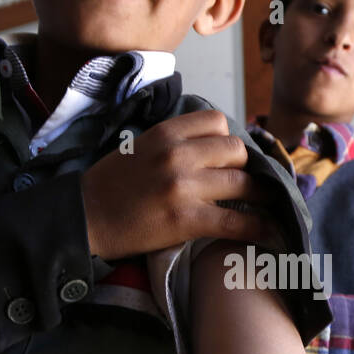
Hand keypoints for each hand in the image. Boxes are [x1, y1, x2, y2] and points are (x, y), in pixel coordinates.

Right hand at [81, 110, 280, 259]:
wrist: (85, 218)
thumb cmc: (111, 185)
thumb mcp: (141, 146)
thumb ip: (175, 143)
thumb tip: (213, 148)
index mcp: (166, 133)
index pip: (217, 122)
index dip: (227, 140)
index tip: (228, 157)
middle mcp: (178, 155)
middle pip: (236, 151)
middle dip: (245, 168)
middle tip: (244, 184)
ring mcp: (184, 187)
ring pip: (243, 184)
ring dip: (259, 197)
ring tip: (265, 206)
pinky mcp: (187, 220)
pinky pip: (236, 222)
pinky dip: (258, 227)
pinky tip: (267, 231)